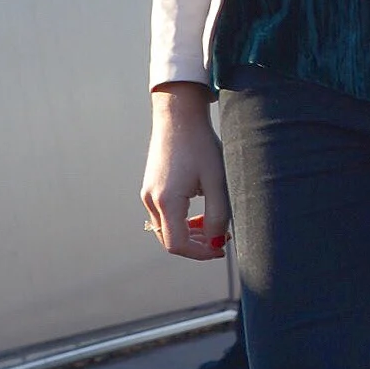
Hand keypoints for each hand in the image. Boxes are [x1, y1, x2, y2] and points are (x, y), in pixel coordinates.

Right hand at [140, 83, 231, 258]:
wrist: (179, 115)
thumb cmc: (200, 144)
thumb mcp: (217, 181)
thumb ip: (218, 215)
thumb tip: (216, 241)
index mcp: (166, 201)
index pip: (178, 245)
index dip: (201, 253)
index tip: (221, 249)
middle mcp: (151, 200)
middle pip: (170, 240)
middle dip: (196, 245)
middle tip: (220, 238)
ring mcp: (148, 193)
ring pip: (166, 229)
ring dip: (189, 234)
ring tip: (212, 224)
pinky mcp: (150, 187)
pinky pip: (163, 215)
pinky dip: (180, 221)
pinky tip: (198, 213)